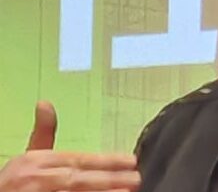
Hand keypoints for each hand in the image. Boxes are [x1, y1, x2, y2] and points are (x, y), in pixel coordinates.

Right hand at [0, 101, 140, 191]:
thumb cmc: (11, 183)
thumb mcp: (26, 157)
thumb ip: (43, 134)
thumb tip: (45, 103)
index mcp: (37, 161)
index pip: (79, 160)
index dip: (107, 161)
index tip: (131, 160)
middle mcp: (38, 179)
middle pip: (80, 179)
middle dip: (109, 178)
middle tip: (136, 177)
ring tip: (128, 191)